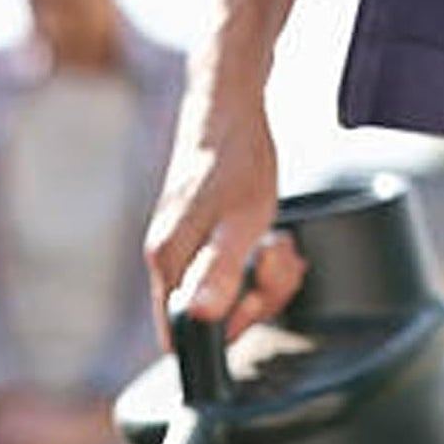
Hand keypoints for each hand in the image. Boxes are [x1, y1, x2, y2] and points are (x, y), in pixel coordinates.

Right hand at [145, 79, 305, 342]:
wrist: (227, 107)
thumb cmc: (237, 162)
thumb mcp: (241, 222)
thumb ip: (219, 274)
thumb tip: (199, 318)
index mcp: (167, 262)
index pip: (180, 336)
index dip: (223, 330)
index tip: (255, 298)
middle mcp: (164, 260)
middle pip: (205, 319)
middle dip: (253, 301)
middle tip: (278, 259)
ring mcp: (178, 249)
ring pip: (220, 296)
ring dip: (262, 281)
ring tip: (279, 243)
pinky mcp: (194, 238)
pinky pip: (223, 272)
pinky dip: (254, 265)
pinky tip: (269, 239)